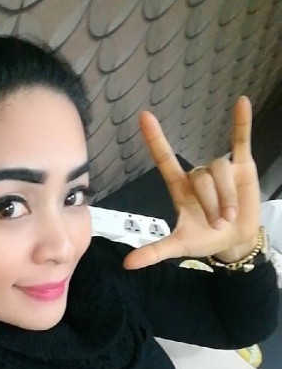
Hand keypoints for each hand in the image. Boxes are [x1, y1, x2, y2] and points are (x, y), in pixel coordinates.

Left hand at [123, 96, 259, 269]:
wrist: (234, 241)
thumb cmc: (204, 240)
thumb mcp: (178, 246)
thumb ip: (154, 251)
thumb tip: (127, 264)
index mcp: (179, 188)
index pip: (164, 160)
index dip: (155, 139)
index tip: (143, 117)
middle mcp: (198, 176)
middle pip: (201, 177)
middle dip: (211, 203)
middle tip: (218, 224)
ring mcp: (219, 170)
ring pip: (220, 170)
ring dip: (226, 196)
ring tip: (230, 216)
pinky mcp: (241, 166)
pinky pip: (240, 141)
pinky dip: (241, 123)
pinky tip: (241, 103)